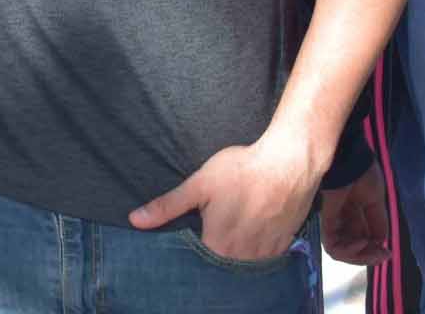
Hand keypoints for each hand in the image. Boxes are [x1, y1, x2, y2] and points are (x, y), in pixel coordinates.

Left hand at [128, 133, 321, 260]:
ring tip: (231, 226)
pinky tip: (251, 227)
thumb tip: (135, 220)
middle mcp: (243, 257)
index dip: (190, 247)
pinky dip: (256, 246)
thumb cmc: (241, 171)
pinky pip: (265, 255)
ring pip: (243, 260)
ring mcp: (266, 253)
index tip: (191, 231)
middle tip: (212, 224)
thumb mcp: (198, 185)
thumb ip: (167, 206)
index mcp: (218, 245)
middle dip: (213, 247)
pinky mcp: (284, 245)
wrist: (288, 163)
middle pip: (221, 261)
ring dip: (235, 250)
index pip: (196, 259)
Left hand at [320, 165, 389, 265]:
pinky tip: (363, 243)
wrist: (349, 161)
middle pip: (351, 248)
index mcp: (353, 211)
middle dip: (368, 257)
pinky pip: (332, 245)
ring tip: (371, 249)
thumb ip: (377, 222)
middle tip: (382, 255)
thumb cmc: (362, 174)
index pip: (360, 239)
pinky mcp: (325, 219)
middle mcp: (342, 218)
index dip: (374, 250)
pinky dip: (348, 251)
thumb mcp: (375, 200)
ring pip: (340, 251)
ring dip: (359, 257)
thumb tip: (380, 243)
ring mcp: (333, 220)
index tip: (387, 252)